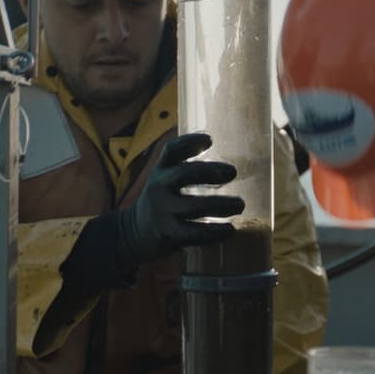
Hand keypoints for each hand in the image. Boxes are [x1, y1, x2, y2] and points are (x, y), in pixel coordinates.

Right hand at [116, 132, 242, 265]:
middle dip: (210, 171)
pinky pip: (193, 233)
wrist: (135, 233)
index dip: (189, 142)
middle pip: (183, 174)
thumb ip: (188, 171)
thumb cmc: (163, 203)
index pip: (171, 151)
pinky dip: (214, 232)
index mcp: (161, 170)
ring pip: (192, 206)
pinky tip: (230, 230)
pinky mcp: (167, 234)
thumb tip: (229, 168)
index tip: (210, 140)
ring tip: (239, 205)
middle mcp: (158, 187)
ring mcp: (162, 211)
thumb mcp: (166, 181)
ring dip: (219, 205)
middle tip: (233, 172)